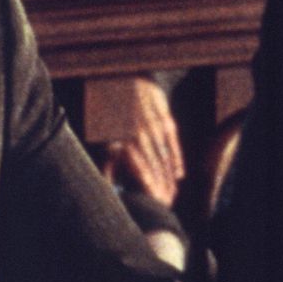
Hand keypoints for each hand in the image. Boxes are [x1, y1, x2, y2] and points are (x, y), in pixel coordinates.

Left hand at [107, 76, 184, 206]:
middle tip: (166, 204)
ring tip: (172, 194)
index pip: (142, 170)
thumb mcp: (103, 133)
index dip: (150, 188)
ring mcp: (154, 126)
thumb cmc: (110, 110)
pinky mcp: (164, 118)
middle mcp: (140, 134)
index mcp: (124, 139)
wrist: (125, 78)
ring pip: (165, 156)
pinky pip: (173, 142)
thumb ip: (108, 157)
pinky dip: (177, 159)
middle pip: (155, 166)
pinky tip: (179, 174)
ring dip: (169, 177)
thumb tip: (109, 179)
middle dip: (161, 187)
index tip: (155, 201)